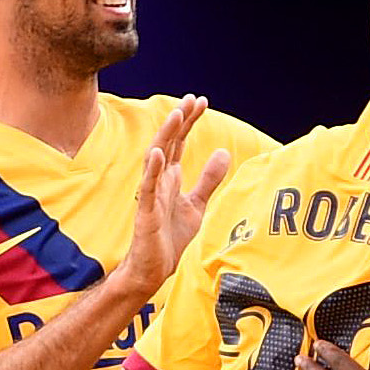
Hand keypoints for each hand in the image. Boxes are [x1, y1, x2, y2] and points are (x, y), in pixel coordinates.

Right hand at [123, 97, 234, 296]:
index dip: (189, 121)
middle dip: (179, 121)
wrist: (154, 269)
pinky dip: (152, 170)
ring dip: (166, 136)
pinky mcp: (145, 212)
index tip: (201, 101)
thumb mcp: (197, 204)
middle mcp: (159, 181)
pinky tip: (158, 153)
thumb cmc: (170, 237)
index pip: (179, 142)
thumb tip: (223, 152)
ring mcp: (150, 195)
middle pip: (168, 143)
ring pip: (155, 159)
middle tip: (192, 100)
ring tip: (176, 115)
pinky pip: (147, 188)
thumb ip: (208, 179)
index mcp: (170, 178)